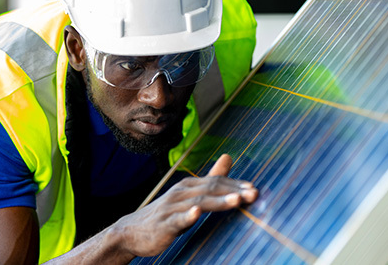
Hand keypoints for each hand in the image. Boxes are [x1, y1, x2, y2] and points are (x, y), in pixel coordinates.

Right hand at [114, 154, 257, 257]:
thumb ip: (211, 178)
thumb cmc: (166, 213)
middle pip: (211, 189)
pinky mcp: (163, 224)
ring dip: (218, 201)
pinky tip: (196, 214)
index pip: (216, 182)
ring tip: (236, 201)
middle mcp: (181, 193)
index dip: (236, 185)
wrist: (132, 231)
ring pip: (198, 202)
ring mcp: (172, 208)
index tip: (255, 189)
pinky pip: (176, 219)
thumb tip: (228, 156)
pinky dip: (187, 216)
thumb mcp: (190, 194)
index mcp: (189, 186)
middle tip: (254, 194)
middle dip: (234, 191)